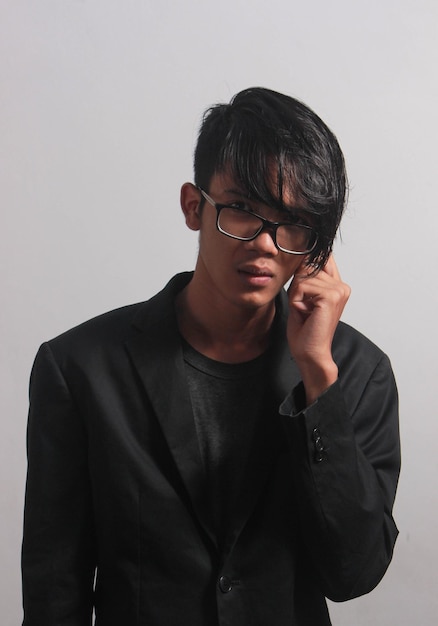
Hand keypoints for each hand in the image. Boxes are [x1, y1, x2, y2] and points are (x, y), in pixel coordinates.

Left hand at [287, 255, 350, 404]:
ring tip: (305, 311)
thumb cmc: (305, 329)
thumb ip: (305, 277)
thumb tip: (301, 257)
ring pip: (303, 277)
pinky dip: (297, 299)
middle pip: (307, 267)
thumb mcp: (302, 296)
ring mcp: (339, 290)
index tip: (303, 285)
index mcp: (337, 285)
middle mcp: (341, 286)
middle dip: (298, 287)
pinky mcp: (331, 296)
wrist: (310, 352)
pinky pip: (303, 285)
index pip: (322, 258)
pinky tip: (305, 313)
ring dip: (296, 295)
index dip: (307, 265)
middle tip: (304, 308)